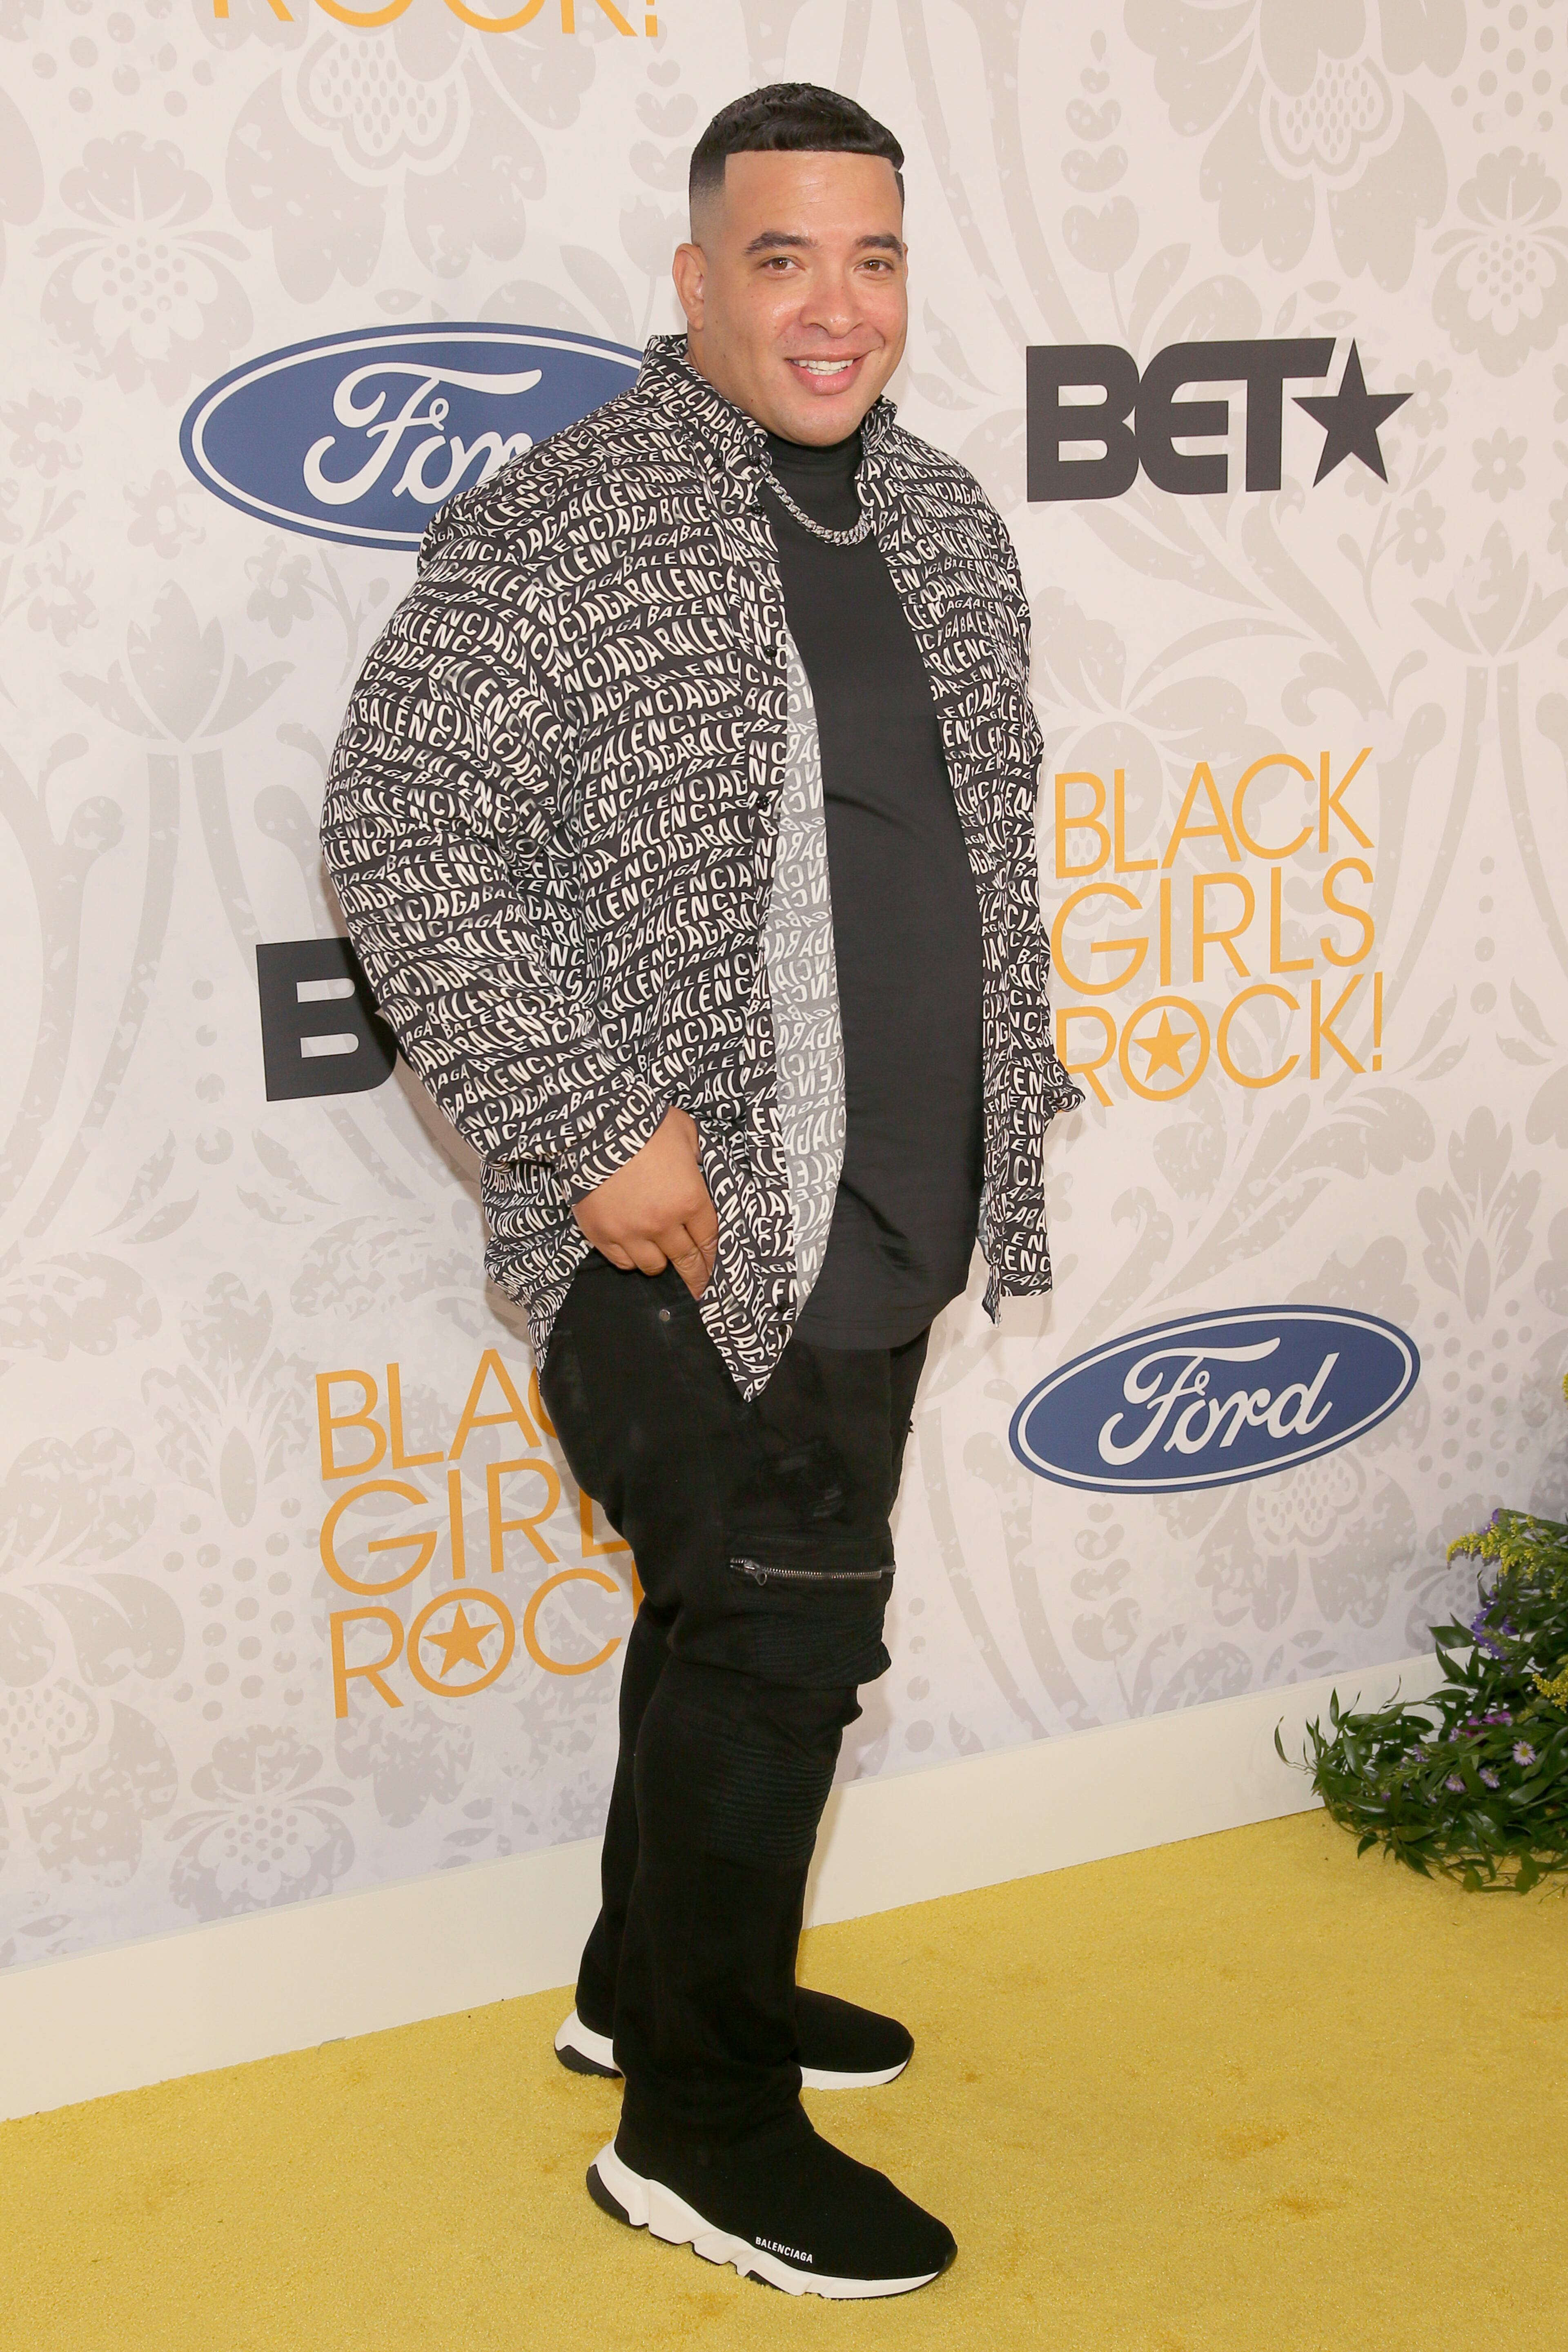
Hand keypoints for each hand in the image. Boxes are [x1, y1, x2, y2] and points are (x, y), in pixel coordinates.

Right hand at [571, 1107, 717, 1297]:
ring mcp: (631, 1232)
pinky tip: (633, 1251)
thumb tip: (697, 1167)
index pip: (709, 1239)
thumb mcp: (685, 1132)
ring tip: (661, 1259)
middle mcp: (663, 1223)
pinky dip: (630, 1259)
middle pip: (686, 1260)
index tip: (714, 1268)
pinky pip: (622, 1262)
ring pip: (653, 1266)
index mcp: (690, 1199)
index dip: (713, 1257)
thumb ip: (697, 1155)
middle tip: (699, 1288)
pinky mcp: (602, 1234)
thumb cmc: (644, 1124)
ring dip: (661, 1263)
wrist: (594, 1125)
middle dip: (696, 1276)